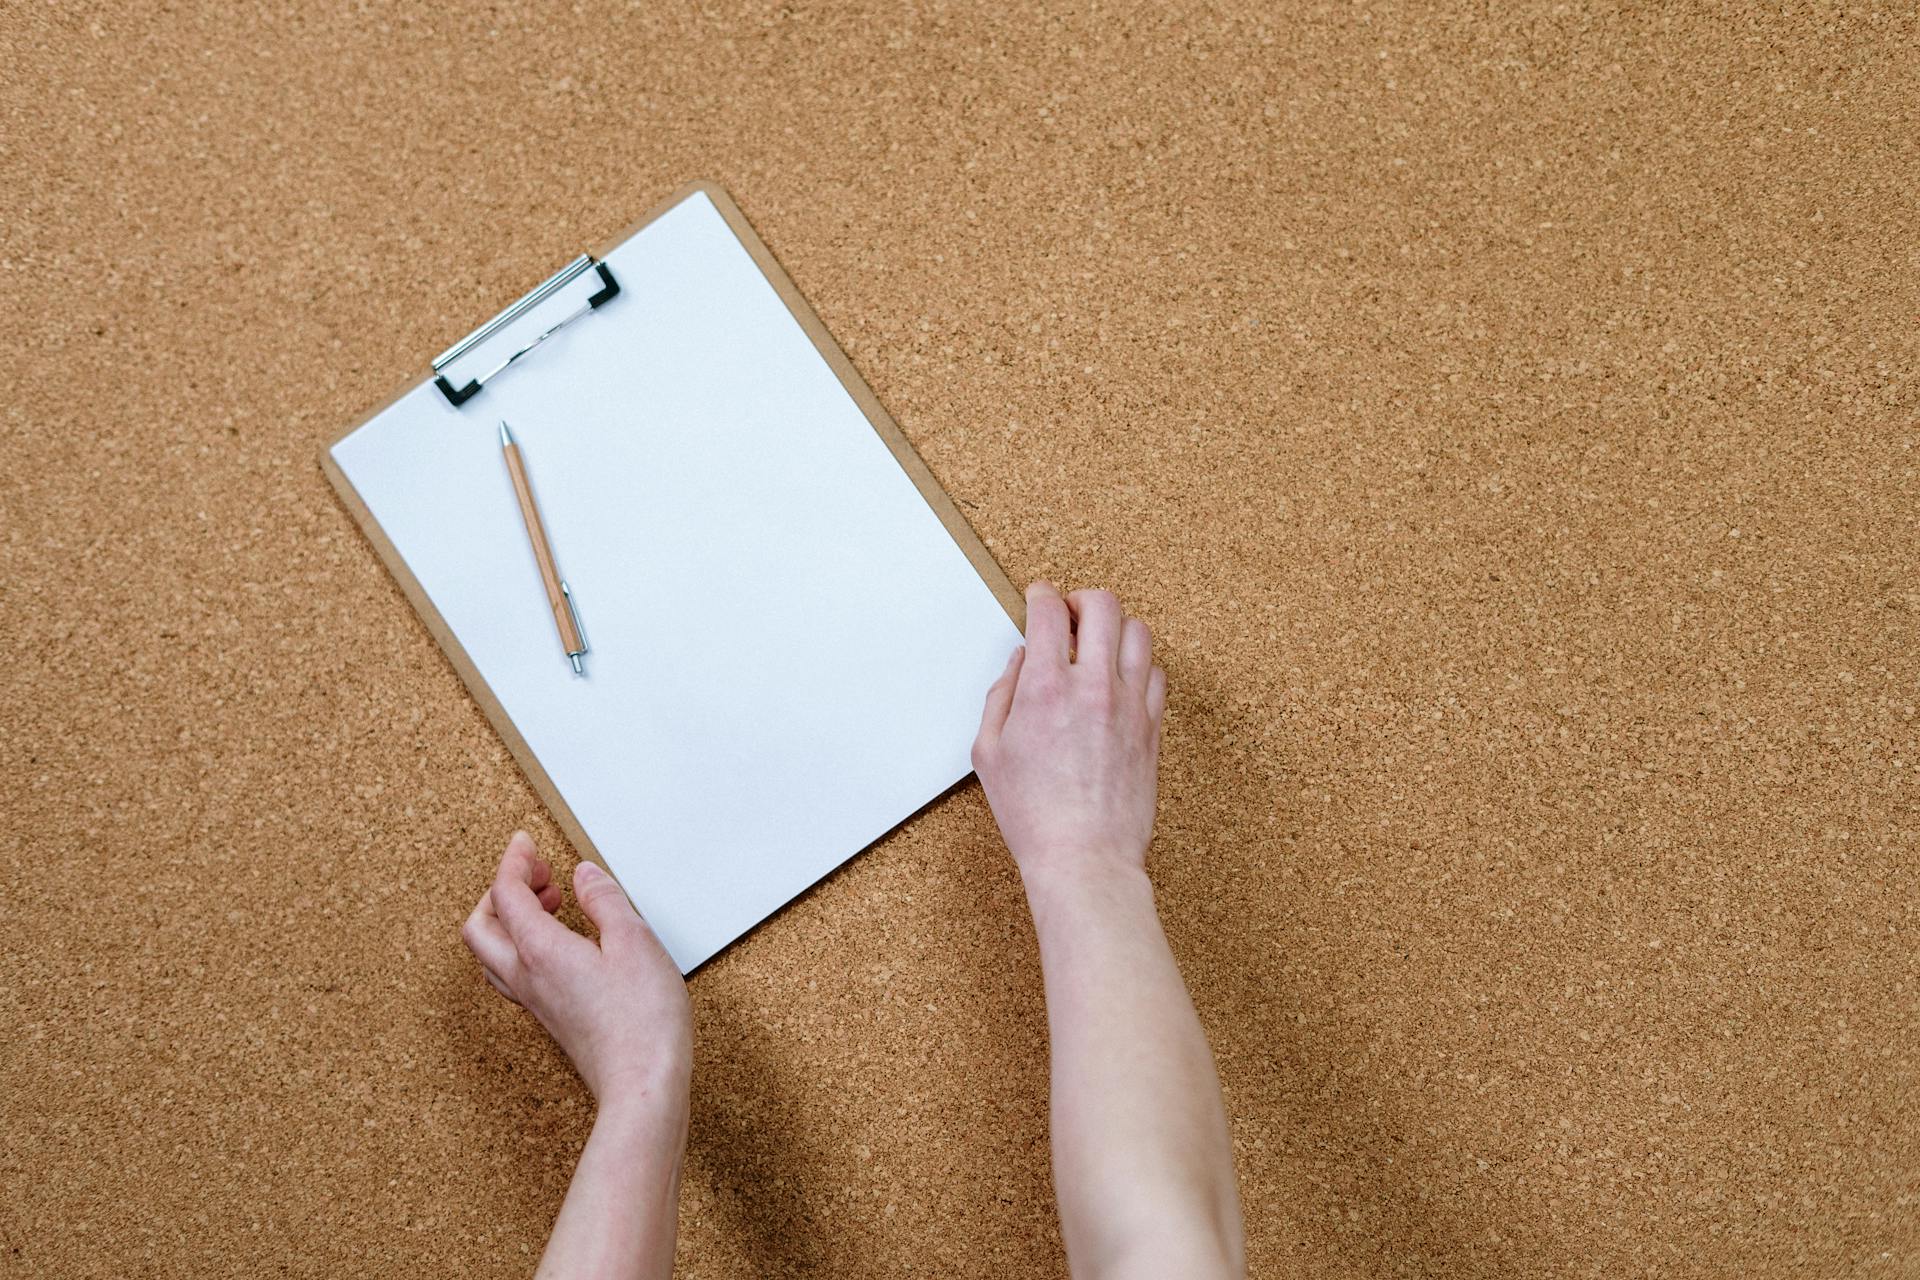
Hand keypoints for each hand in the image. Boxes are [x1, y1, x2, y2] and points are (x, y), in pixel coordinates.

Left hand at [461, 832, 691, 1111]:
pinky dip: (525, 945)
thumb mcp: (634, 941)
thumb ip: (605, 901)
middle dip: (500, 890)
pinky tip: (563, 943)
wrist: (642, 1086)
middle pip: (481, 926)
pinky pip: (515, 973)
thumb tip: (584, 875)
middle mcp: (528, 978)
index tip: (526, 842)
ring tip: (551, 903)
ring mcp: (536, 1002)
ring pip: (493, 954)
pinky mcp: (551, 1018)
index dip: (513, 861)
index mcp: (541, 951)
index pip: (505, 894)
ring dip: (509, 919)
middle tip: (537, 872)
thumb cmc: (642, 1021)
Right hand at [971, 583, 1167, 892]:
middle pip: (1103, 605)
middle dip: (1082, 599)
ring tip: (1098, 644)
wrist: (1084, 857)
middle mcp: (1093, 687)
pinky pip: (1156, 673)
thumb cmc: (1034, 815)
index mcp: (1045, 688)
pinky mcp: (1152, 726)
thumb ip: (1001, 695)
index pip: (1048, 611)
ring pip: (1138, 632)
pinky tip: (1120, 679)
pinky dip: (1138, 665)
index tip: (1038, 598)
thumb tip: (1020, 661)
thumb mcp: (989, 752)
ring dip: (1114, 628)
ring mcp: (1130, 705)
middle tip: (1070, 614)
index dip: (1040, 595)